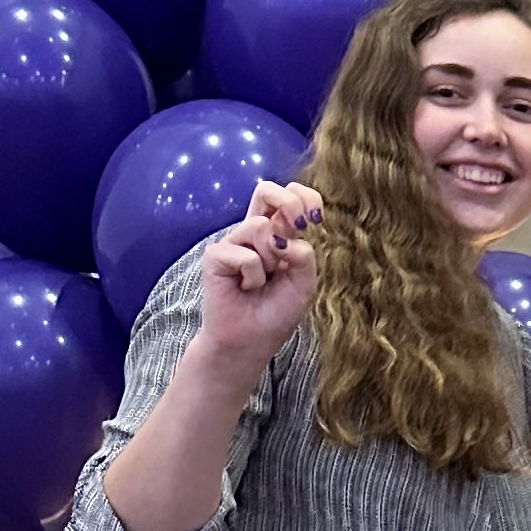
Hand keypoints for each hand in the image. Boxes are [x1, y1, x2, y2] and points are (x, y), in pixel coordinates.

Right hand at [190, 179, 323, 371]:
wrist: (250, 341)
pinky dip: (253, 277)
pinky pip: (246, 255)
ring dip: (271, 259)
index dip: (306, 197)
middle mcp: (254, 233)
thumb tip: (283, 236)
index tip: (315, 220)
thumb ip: (304, 255)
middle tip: (297, 230)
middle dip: (288, 204)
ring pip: (259, 226)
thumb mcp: (304, 283)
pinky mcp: (216, 256)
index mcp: (279, 233)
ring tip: (261, 282)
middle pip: (266, 190)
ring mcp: (233, 242)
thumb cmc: (276, 312)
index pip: (290, 196)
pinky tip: (244, 289)